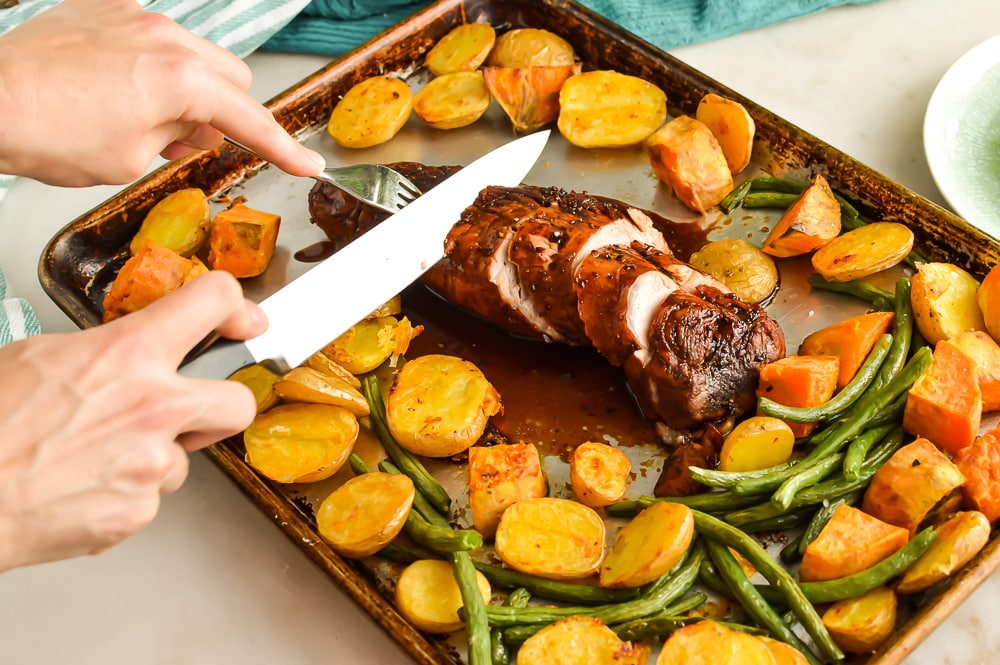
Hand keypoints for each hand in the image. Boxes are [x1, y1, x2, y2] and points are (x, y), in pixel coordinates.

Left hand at [0, 0, 324, 185]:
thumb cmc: (48, 133)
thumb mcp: (131, 159)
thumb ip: (176, 141)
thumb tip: (190, 132)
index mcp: (181, 80)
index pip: (251, 121)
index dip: (282, 149)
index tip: (306, 165)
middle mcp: (166, 38)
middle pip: (231, 77)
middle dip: (225, 112)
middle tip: (190, 142)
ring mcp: (133, 18)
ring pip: (194, 54)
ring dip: (187, 87)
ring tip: (143, 116)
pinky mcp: (102, 9)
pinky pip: (150, 35)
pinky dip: (150, 64)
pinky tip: (115, 88)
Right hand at [0, 271, 265, 569]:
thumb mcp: (41, 356)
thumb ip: (104, 349)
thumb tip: (127, 351)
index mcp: (129, 354)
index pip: (213, 301)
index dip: (236, 307)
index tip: (242, 321)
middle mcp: (154, 407)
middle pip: (239, 402)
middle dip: (222, 405)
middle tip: (191, 408)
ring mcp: (153, 463)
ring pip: (183, 458)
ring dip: (154, 456)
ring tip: (95, 454)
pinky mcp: (141, 509)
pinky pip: (151, 494)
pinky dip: (125, 491)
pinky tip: (84, 483)